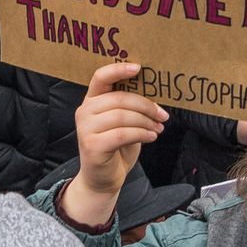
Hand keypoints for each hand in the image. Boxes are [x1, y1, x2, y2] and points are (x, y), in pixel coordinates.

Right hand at [59, 62, 167, 226]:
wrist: (102, 179)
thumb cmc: (115, 148)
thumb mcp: (122, 123)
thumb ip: (129, 107)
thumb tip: (154, 94)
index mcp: (91, 101)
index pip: (101, 77)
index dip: (119, 69)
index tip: (140, 67)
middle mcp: (84, 112)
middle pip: (120, 98)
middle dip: (146, 105)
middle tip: (162, 115)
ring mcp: (85, 129)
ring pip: (123, 116)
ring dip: (146, 121)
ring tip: (158, 128)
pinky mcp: (92, 145)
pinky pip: (123, 134)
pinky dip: (141, 134)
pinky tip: (151, 137)